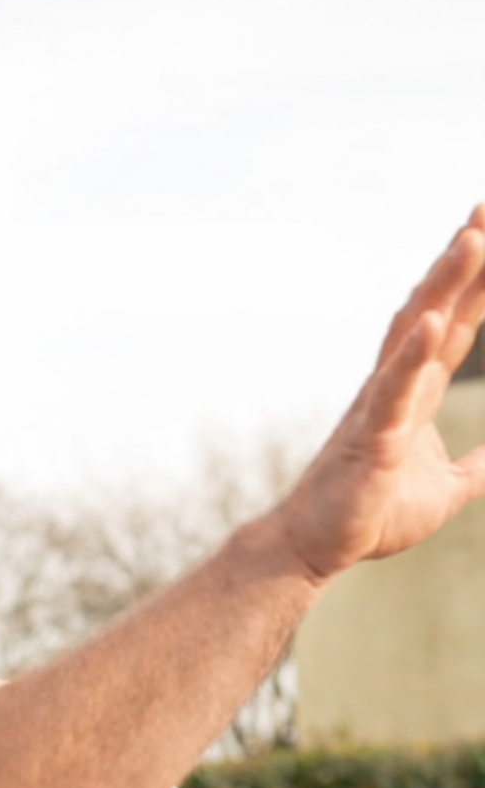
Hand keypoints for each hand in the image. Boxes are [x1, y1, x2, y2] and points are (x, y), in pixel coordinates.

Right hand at [275, 206, 484, 582]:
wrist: (318, 548)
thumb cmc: (370, 517)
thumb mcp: (445, 492)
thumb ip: (474, 469)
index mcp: (417, 393)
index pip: (456, 326)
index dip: (480, 283)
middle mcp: (396, 387)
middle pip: (436, 310)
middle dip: (465, 262)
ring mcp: (380, 407)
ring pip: (413, 334)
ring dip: (443, 287)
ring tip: (473, 239)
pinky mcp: (370, 438)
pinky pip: (393, 391)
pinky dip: (412, 356)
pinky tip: (433, 323)